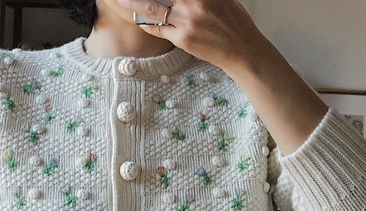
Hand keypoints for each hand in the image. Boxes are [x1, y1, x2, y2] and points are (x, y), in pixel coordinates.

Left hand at [117, 0, 328, 153]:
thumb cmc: (234, 24)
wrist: (243, 50)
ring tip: (122, 0)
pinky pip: (158, 29)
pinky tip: (138, 19)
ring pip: (154, 9)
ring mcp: (187, 22)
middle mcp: (194, 3)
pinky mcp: (183, 40)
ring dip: (135, 4)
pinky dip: (146, 23)